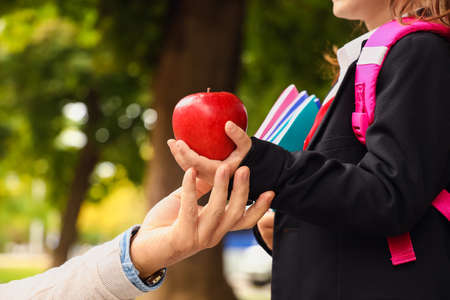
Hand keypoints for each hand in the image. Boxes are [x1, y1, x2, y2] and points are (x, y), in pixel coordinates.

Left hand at [130, 165, 273, 277]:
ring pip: (217, 211)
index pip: (244, 221)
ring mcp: (198, 238)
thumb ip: (203, 189)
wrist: (144, 246)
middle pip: (235, 213)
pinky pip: (189, 209)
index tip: (272, 191)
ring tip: (225, 167)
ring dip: (221, 187)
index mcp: (218, 228)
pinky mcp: (181, 236)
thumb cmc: (167, 223)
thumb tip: (217, 168)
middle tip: (245, 169)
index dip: (259, 209)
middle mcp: (213, 235)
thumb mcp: (189, 202)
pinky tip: (190, 171)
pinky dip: (190, 188)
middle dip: (242, 191)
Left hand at [167, 121, 251, 185]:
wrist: (253, 171)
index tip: (178, 142)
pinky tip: (182, 146)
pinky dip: (186, 157)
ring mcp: (208, 177)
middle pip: (188, 167)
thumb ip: (239, 136)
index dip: (185, 154)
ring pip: (189, 168)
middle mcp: (210, 177)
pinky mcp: (207, 175)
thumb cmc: (249, 157)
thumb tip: (227, 124)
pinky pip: (194, 166)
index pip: (196, 164)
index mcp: (217, 173)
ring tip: (173, 143)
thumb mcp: (247, 146)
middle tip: (172, 142)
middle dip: (178, 155)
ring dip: (180, 156)